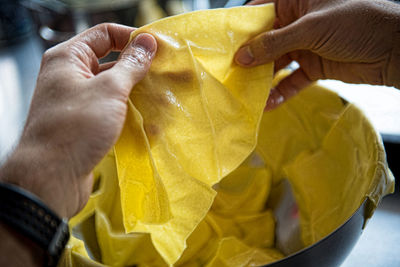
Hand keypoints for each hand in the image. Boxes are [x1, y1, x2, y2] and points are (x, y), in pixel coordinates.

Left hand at [0, 23, 156, 217]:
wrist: (51, 178)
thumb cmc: (74, 129)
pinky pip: (114, 112)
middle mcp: (72, 77)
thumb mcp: (109, 90)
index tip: (159, 50)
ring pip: (116, 91)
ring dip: (141, 97)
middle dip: (143, 72)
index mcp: (69, 59)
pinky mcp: (87, 124)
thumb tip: (146, 43)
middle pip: (114, 64)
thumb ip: (131, 65)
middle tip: (170, 77)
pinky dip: (132, 116)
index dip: (133, 38)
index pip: (106, 35)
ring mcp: (79, 102)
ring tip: (165, 105)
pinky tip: (151, 126)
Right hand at [235, 0, 399, 109]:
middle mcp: (298, 23)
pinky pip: (292, 80)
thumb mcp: (311, 29)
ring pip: (276, 63)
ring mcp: (305, 46)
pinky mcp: (314, 67)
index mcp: (296, 1)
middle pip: (265, 41)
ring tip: (247, 93)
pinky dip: (281, 92)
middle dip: (249, 59)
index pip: (260, 12)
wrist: (395, 50)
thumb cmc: (359, 23)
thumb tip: (243, 56)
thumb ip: (275, 43)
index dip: (242, 30)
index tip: (224, 47)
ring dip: (263, 79)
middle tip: (232, 75)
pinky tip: (269, 104)